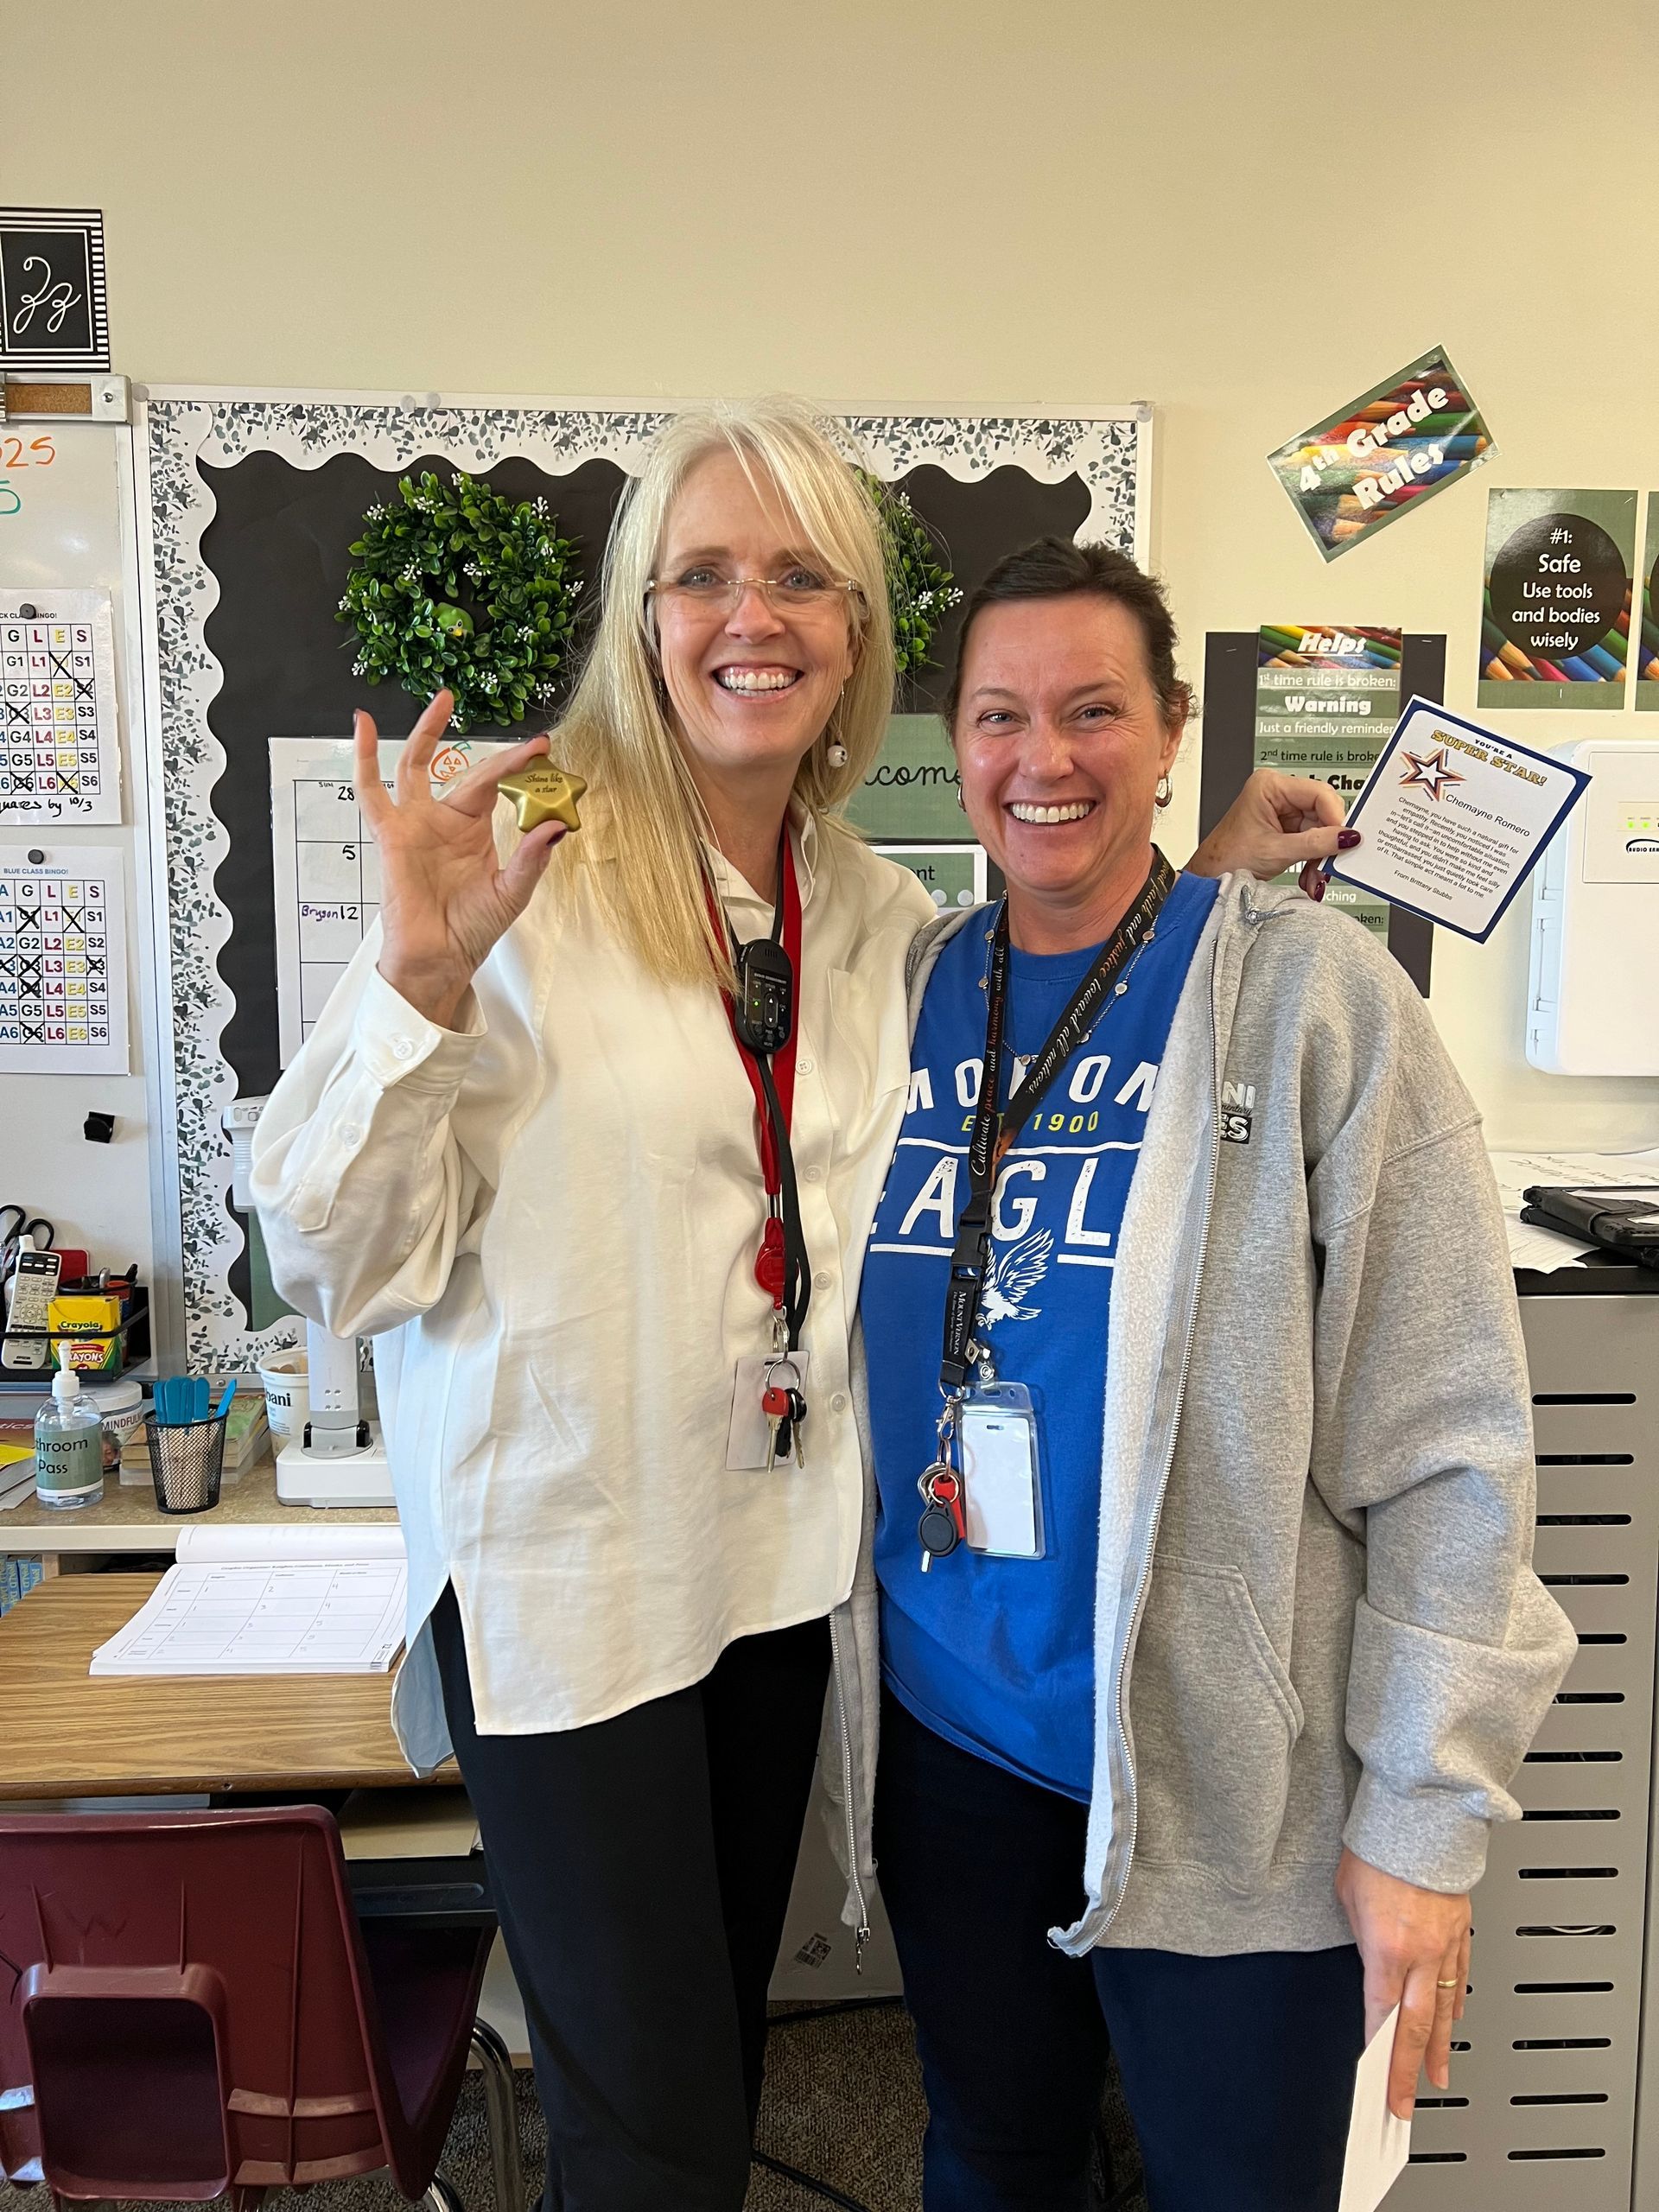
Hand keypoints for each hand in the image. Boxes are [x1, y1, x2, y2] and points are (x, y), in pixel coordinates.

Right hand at [356, 689, 568, 1028]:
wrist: (439, 957)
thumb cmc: (471, 929)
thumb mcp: (512, 892)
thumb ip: (532, 858)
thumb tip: (556, 825)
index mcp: (474, 830)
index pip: (498, 786)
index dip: (521, 768)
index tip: (546, 750)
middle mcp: (444, 820)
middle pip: (467, 770)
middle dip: (499, 755)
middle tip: (530, 739)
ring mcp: (416, 822)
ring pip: (415, 764)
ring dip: (427, 730)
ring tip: (444, 698)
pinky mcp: (391, 833)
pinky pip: (370, 791)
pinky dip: (364, 757)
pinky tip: (363, 725)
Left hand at [1186, 770, 1357, 899]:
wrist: (1210, 880)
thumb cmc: (1225, 859)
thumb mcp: (1276, 852)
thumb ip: (1315, 843)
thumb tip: (1348, 837)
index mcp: (1269, 786)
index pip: (1318, 792)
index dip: (1335, 817)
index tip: (1345, 840)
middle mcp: (1277, 793)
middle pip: (1322, 811)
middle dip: (1327, 842)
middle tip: (1330, 863)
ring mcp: (1282, 811)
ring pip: (1320, 829)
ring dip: (1321, 856)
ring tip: (1314, 877)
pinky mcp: (1285, 827)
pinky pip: (1312, 840)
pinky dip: (1313, 859)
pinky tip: (1309, 876)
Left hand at [1336, 1847, 1470, 2120]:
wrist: (1421, 1816)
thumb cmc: (1378, 1847)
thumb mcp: (1347, 1894)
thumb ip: (1359, 1933)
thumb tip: (1367, 1956)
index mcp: (1387, 1947)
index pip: (1381, 2015)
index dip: (1379, 2054)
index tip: (1376, 2082)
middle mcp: (1420, 1953)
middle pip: (1417, 2026)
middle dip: (1410, 2070)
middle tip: (1406, 2103)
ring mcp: (1446, 1944)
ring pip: (1444, 2008)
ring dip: (1440, 2047)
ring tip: (1437, 2077)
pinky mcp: (1461, 1930)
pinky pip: (1460, 1976)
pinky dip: (1456, 2003)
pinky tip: (1455, 2019)